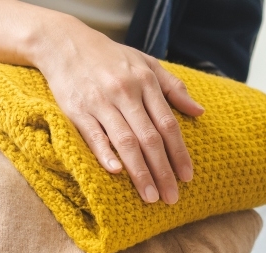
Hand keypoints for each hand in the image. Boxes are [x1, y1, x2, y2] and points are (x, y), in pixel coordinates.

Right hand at [0, 1, 200, 203]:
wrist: (65, 42)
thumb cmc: (111, 57)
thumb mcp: (147, 63)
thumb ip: (174, 88)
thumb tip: (199, 112)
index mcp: (145, 82)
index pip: (168, 124)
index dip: (179, 153)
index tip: (188, 177)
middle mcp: (125, 93)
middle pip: (150, 138)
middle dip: (163, 171)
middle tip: (172, 197)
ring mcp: (100, 102)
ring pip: (126, 141)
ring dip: (140, 172)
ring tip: (150, 197)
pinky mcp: (77, 110)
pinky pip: (93, 135)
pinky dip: (105, 153)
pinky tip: (116, 173)